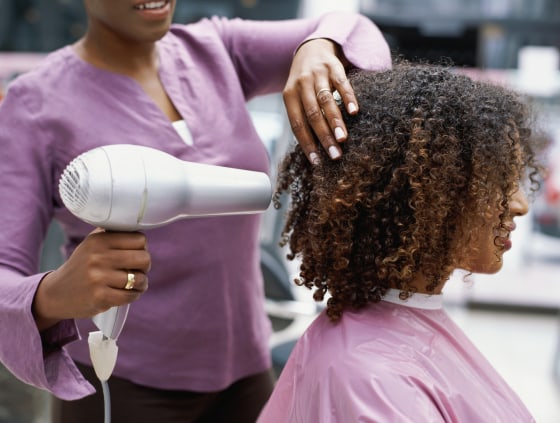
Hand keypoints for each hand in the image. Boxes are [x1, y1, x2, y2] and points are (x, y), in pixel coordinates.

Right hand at [33, 229, 150, 330]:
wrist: (56, 293)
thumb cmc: (82, 266)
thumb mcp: (91, 244)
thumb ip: (112, 234)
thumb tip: (138, 228)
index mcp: (99, 240)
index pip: (139, 239)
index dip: (142, 248)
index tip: (136, 254)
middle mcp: (98, 257)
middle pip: (143, 258)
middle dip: (145, 266)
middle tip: (138, 270)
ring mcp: (98, 278)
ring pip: (139, 279)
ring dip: (141, 283)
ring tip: (135, 283)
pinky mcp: (100, 297)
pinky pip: (130, 295)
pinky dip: (134, 295)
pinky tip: (129, 293)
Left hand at [283, 38, 358, 163]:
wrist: (311, 48)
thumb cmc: (304, 82)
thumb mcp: (296, 97)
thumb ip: (303, 117)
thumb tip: (314, 149)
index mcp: (289, 95)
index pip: (297, 124)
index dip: (306, 143)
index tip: (317, 161)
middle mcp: (302, 84)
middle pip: (312, 114)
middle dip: (324, 136)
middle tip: (335, 155)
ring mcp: (318, 74)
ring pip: (326, 100)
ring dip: (335, 121)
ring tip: (343, 139)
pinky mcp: (334, 66)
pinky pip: (342, 83)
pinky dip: (348, 97)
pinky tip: (354, 112)